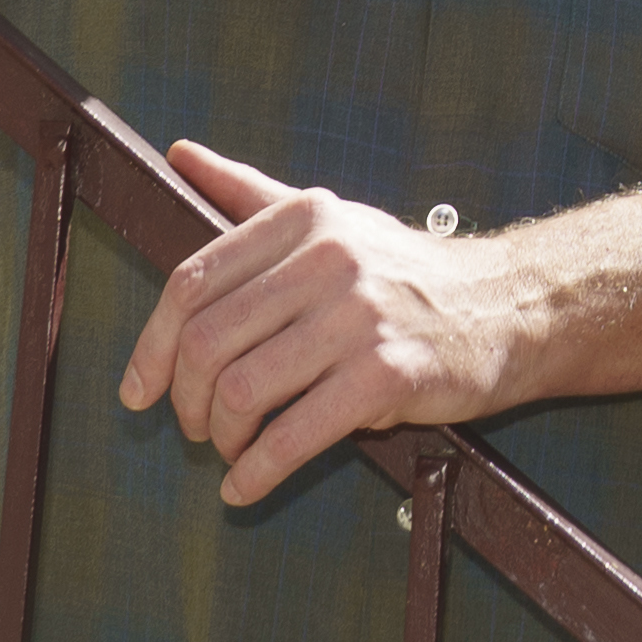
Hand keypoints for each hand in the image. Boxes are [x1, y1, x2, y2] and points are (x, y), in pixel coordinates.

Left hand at [115, 134, 541, 507]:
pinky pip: (294, 435)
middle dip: (185, 400)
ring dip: (221, 438)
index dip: (152, 345)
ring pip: (241, 390)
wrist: (503, 307)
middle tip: (193, 428)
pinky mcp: (386, 374)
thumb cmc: (401, 271)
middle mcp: (327, 259)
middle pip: (207, 341)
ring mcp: (358, 316)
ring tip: (230, 450)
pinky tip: (246, 488)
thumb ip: (248, 193)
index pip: (191, 281)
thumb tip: (177, 152)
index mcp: (303, 218)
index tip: (138, 390)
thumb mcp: (330, 218)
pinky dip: (256, 472)